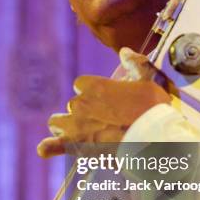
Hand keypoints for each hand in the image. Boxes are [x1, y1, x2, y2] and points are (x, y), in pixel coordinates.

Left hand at [37, 48, 173, 157]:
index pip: (81, 84)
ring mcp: (75, 125)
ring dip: (65, 126)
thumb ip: (135, 63)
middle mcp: (81, 103)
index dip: (92, 92)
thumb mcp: (149, 80)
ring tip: (79, 134)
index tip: (104, 100)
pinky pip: (51, 146)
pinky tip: (46, 148)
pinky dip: (49, 147)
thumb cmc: (153, 109)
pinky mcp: (74, 146)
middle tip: (102, 122)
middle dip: (83, 112)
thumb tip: (124, 51)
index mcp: (95, 86)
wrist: (152, 138)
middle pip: (73, 105)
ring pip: (57, 122)